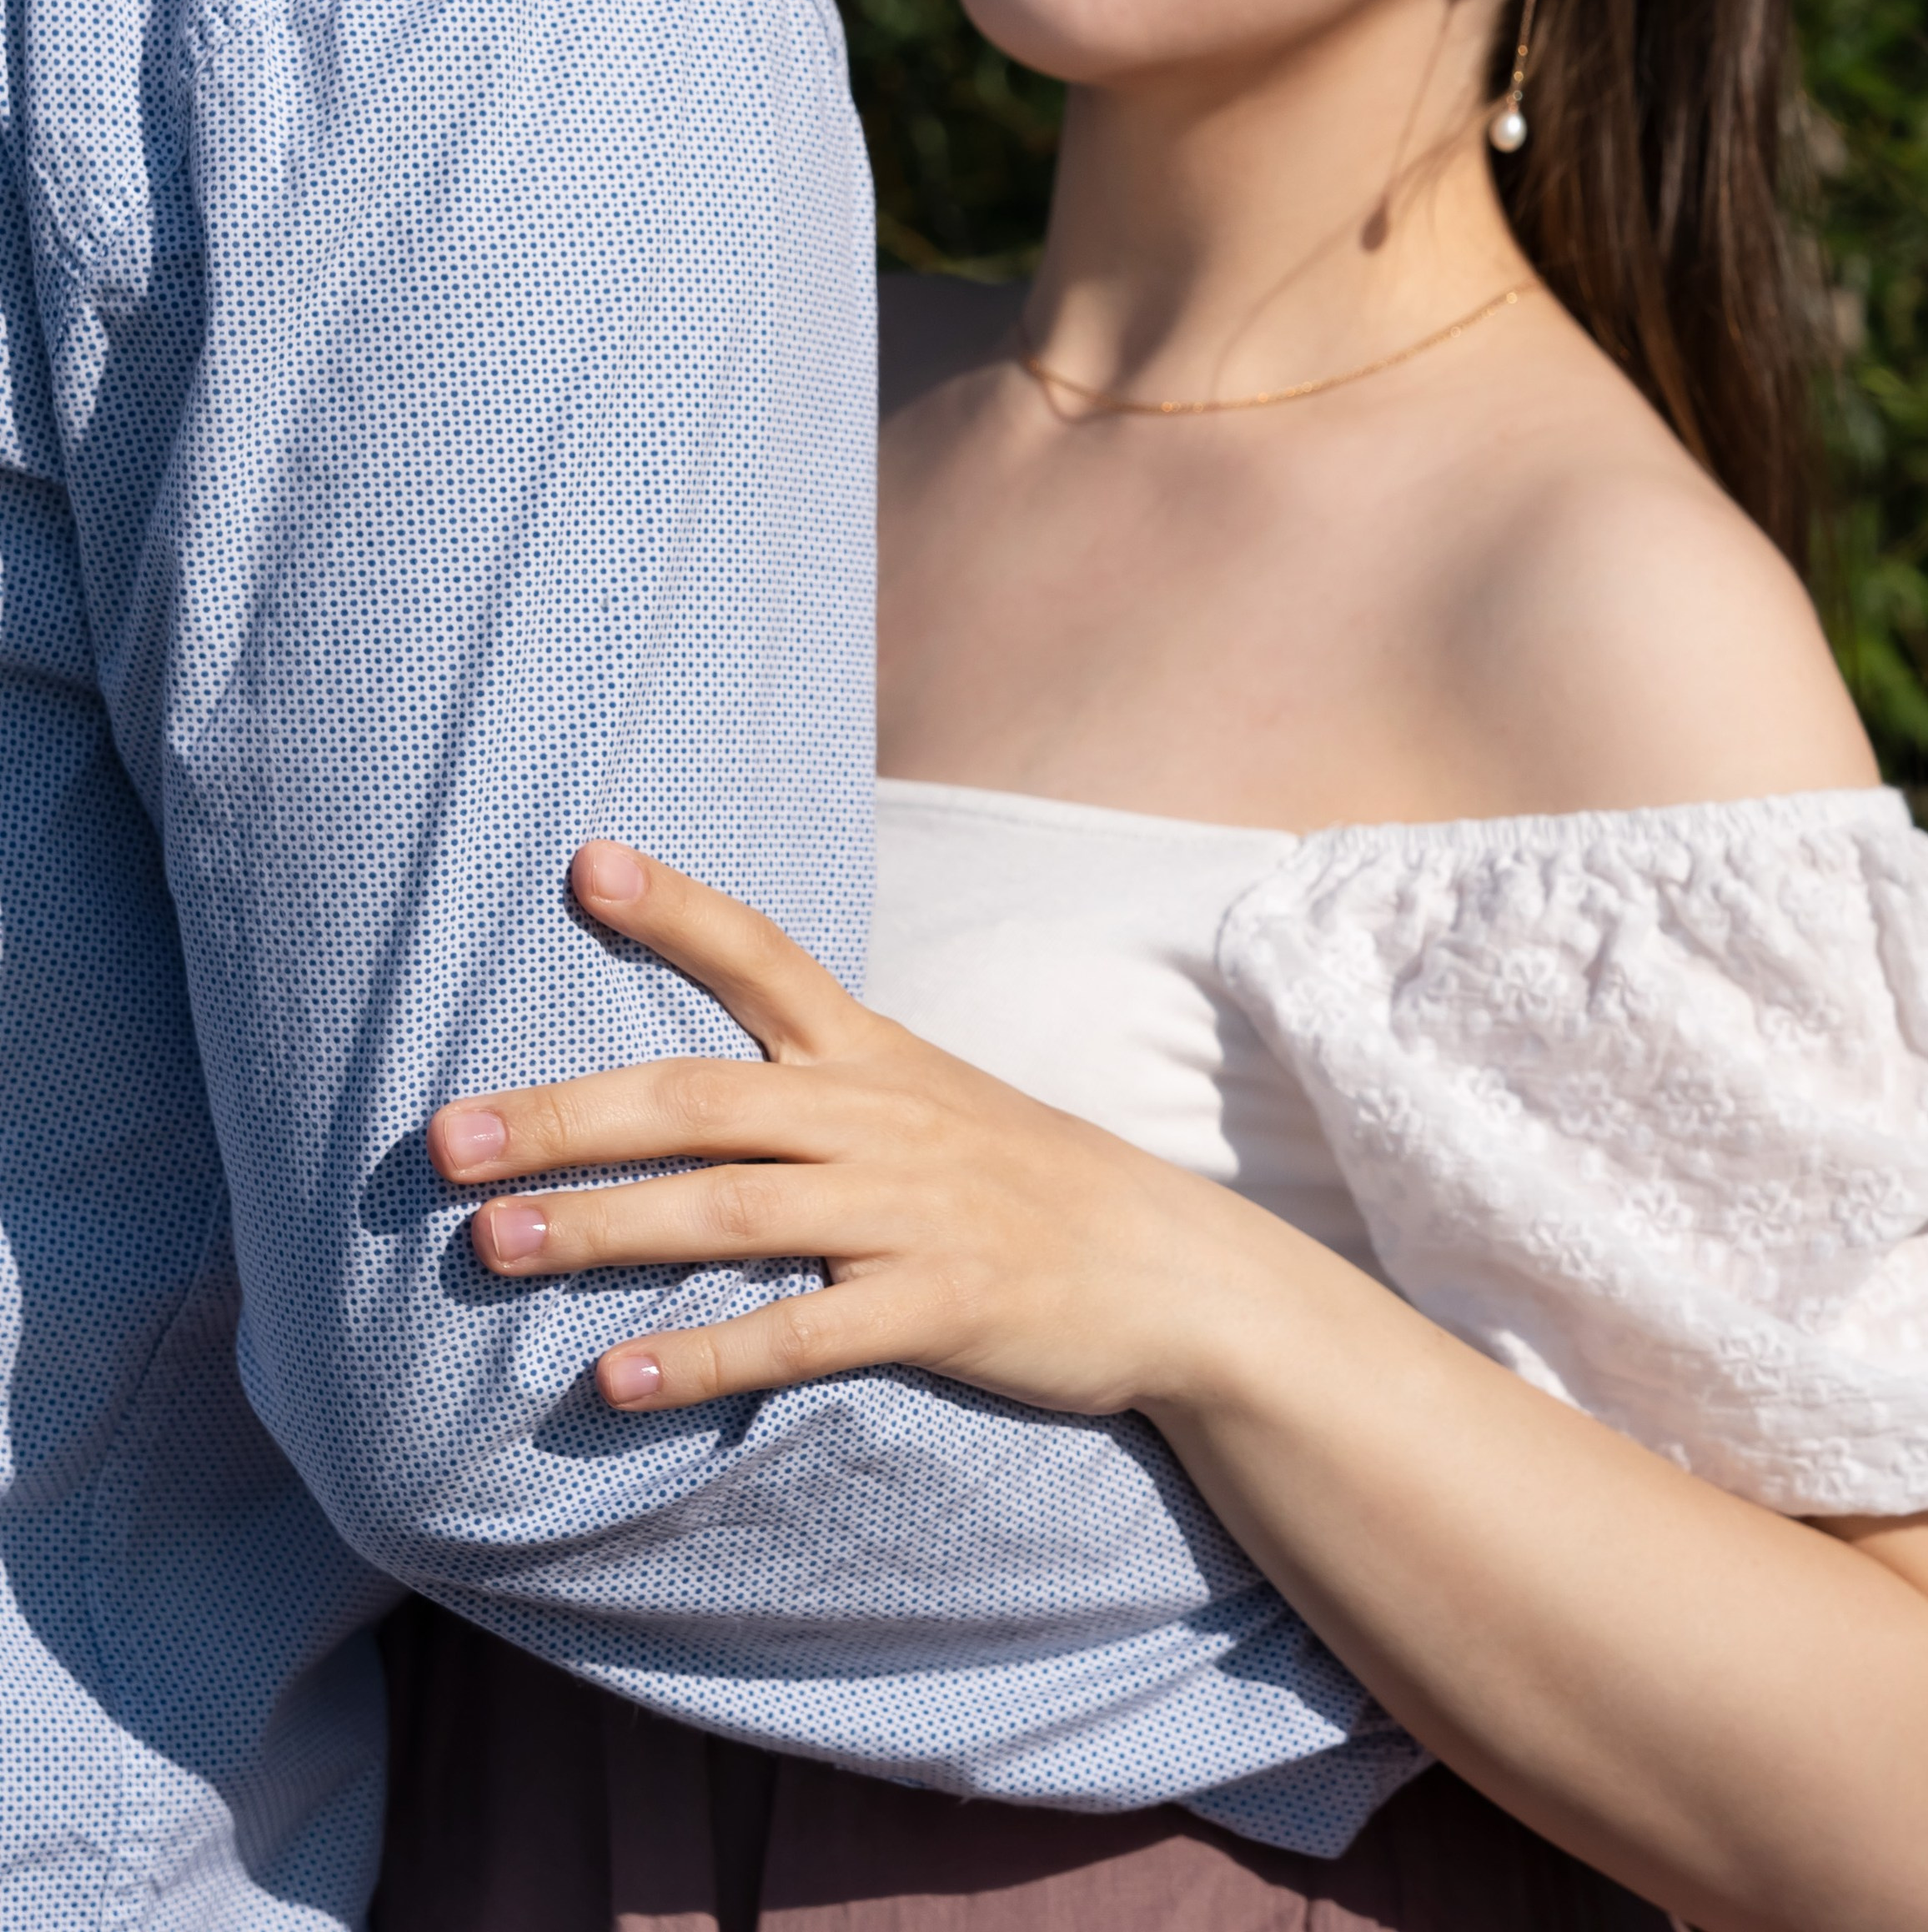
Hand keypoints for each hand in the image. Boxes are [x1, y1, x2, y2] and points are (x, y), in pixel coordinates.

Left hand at [427, 839, 1273, 1417]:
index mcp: (869, 1054)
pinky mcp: (941, 1307)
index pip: (765, 954)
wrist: (1169, 1271)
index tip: (587, 862)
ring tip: (492, 1245)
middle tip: (444, 1139)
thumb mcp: (925, 1099)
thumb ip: (813, 1081)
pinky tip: (613, 1378)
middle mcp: (877, 1117)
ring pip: (730, 1211)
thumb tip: (682, 1088)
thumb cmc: (1020, 1182)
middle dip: (566, 1115)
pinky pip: (803, 1333)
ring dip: (603, 1230)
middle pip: (700, 1100)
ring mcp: (908, 1212)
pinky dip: (704, 1354)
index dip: (678, 908)